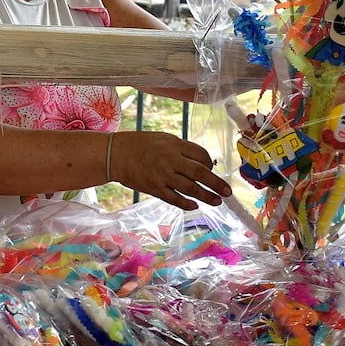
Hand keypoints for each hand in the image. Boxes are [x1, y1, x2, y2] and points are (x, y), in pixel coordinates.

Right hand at [111, 131, 231, 209]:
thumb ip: (181, 149)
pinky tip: (194, 206)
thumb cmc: (141, 144)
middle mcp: (170, 160)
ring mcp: (162, 176)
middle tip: (228, 191)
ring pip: (190, 188)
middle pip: (200, 172)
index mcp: (174, 145)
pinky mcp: (154, 188)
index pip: (201, 155)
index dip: (210, 163)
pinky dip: (185, 203)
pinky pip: (173, 198)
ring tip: (217, 201)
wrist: (116, 155)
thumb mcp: (163, 139)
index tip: (212, 168)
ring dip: (206, 196)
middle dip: (216, 183)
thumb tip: (201, 162)